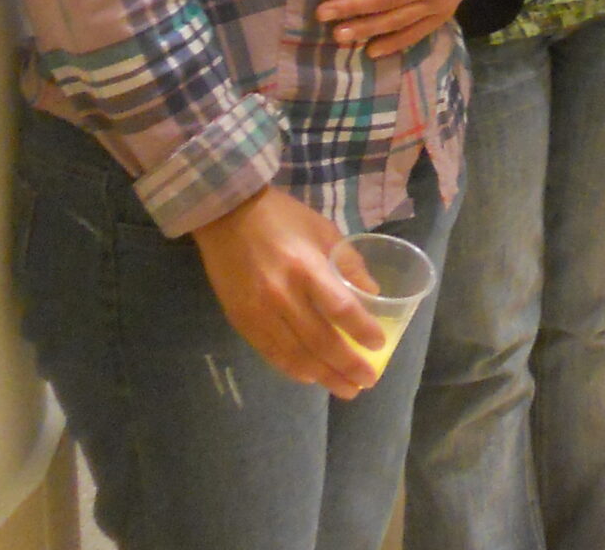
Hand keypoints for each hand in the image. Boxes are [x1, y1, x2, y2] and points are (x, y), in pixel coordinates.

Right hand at [192, 186, 380, 398]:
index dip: (361, 330)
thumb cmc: (282, 219)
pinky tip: (310, 377)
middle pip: (319, 341)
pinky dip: (292, 369)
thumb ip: (348, 263)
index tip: (378, 345)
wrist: (225, 215)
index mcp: (306, 267)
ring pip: (295, 355)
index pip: (340, 309)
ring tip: (345, 388)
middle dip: (346, 365)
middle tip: (366, 381)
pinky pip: (270, 353)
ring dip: (323, 376)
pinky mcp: (240, 320)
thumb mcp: (323, 231)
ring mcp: (258, 311)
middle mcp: (282, 294)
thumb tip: (374, 295)